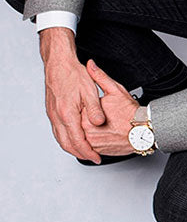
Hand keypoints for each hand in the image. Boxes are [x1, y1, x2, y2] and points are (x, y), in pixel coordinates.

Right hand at [40, 28, 104, 162]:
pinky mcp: (52, 111)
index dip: (87, 152)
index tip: (96, 157)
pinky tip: (73, 139)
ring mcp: (52, 114)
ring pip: (60, 138)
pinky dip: (66, 139)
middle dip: (80, 154)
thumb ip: (94, 109)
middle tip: (92, 158)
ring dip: (72, 148)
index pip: (77, 140)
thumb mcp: (90, 91)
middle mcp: (57, 116)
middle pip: (66, 144)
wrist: (58, 63)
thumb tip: (99, 123)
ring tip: (85, 152)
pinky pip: (58, 131)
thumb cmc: (73, 74)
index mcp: (67, 113)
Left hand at [80, 61, 138, 155]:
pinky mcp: (97, 151)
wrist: (144, 131)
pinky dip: (92, 139)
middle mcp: (86, 131)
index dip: (83, 105)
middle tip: (100, 114)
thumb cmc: (131, 113)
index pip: (76, 109)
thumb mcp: (116, 90)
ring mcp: (91, 143)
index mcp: (87, 115)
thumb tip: (90, 65)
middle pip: (77, 122)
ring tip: (102, 124)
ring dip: (87, 130)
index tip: (90, 103)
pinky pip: (89, 145)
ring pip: (82, 135)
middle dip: (84, 118)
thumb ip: (100, 77)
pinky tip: (101, 133)